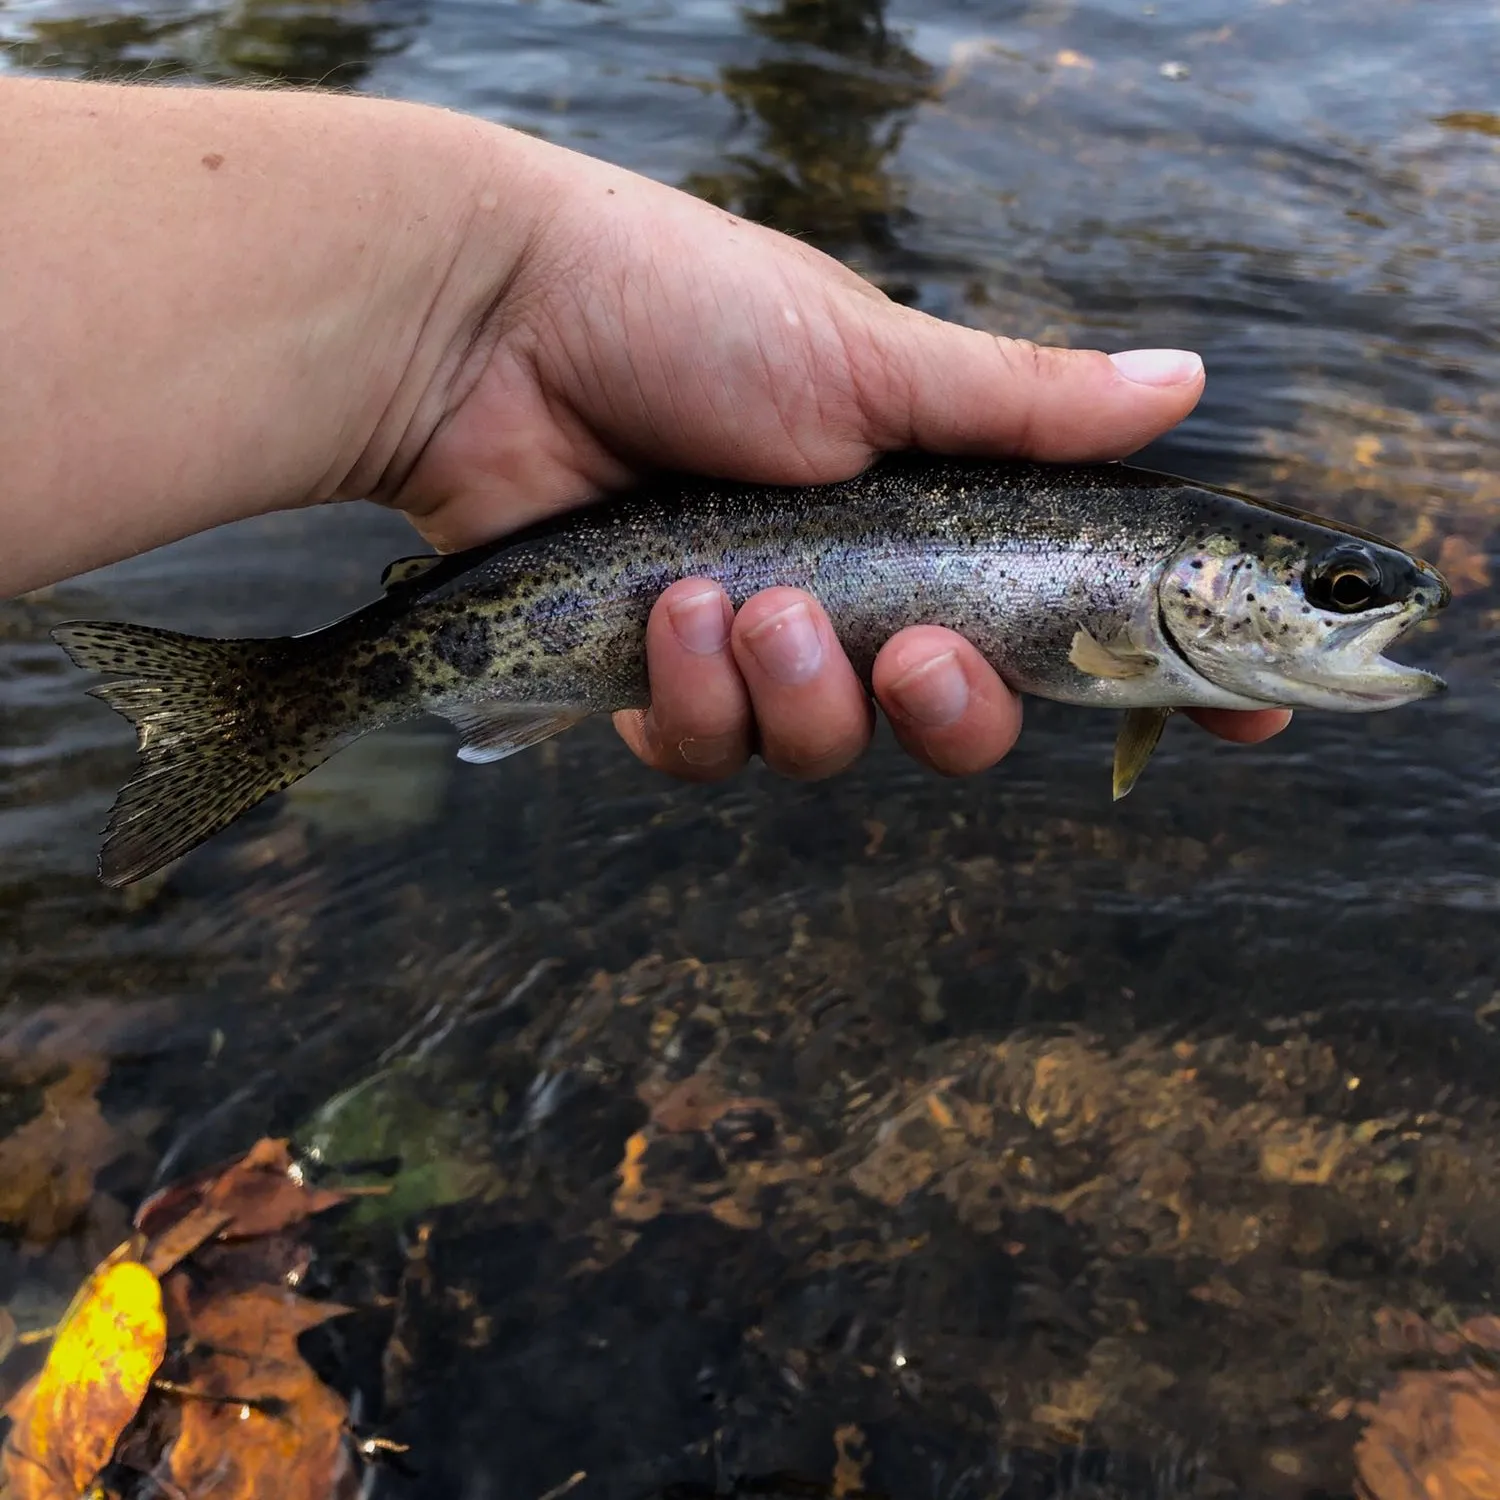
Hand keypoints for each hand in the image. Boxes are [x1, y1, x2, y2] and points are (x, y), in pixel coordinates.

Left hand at [393, 132, 1290, 780]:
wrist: (496, 331)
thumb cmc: (684, 310)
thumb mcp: (872, 356)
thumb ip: (1024, 403)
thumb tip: (1185, 380)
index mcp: (932, 514)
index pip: (1070, 620)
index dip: (1155, 682)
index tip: (1234, 720)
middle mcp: (859, 590)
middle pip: (959, 727)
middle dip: (950, 712)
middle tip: (913, 649)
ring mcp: (757, 645)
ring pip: (829, 754)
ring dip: (800, 690)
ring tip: (740, 595)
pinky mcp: (657, 679)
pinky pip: (710, 754)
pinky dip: (693, 699)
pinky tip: (665, 612)